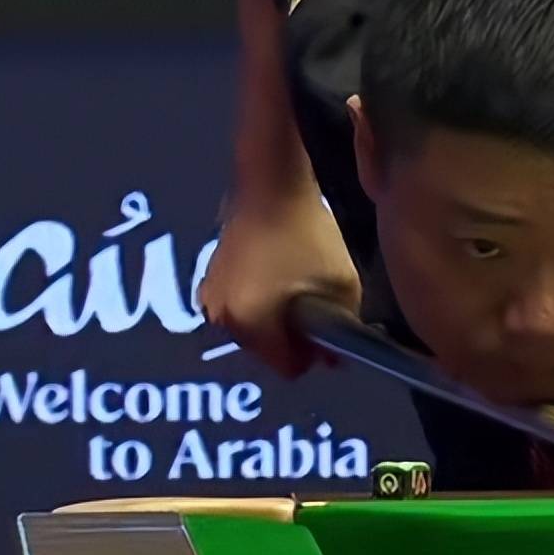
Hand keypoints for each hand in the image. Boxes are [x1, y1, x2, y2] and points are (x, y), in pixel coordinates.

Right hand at [198, 192, 361, 377]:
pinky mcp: (210, 276)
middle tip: (319, 313)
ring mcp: (211, 296)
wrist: (270, 186)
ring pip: (253, 329)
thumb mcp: (341, 284)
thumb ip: (342, 325)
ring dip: (276, 321)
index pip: (286, 368)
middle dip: (293, 340)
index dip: (313, 357)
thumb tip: (335, 356)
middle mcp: (222, 318)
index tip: (329, 337)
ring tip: (300, 292)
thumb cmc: (307, 236)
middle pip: (266, 350)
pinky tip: (280, 278)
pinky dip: (260, 302)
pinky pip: (241, 306)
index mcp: (251, 324)